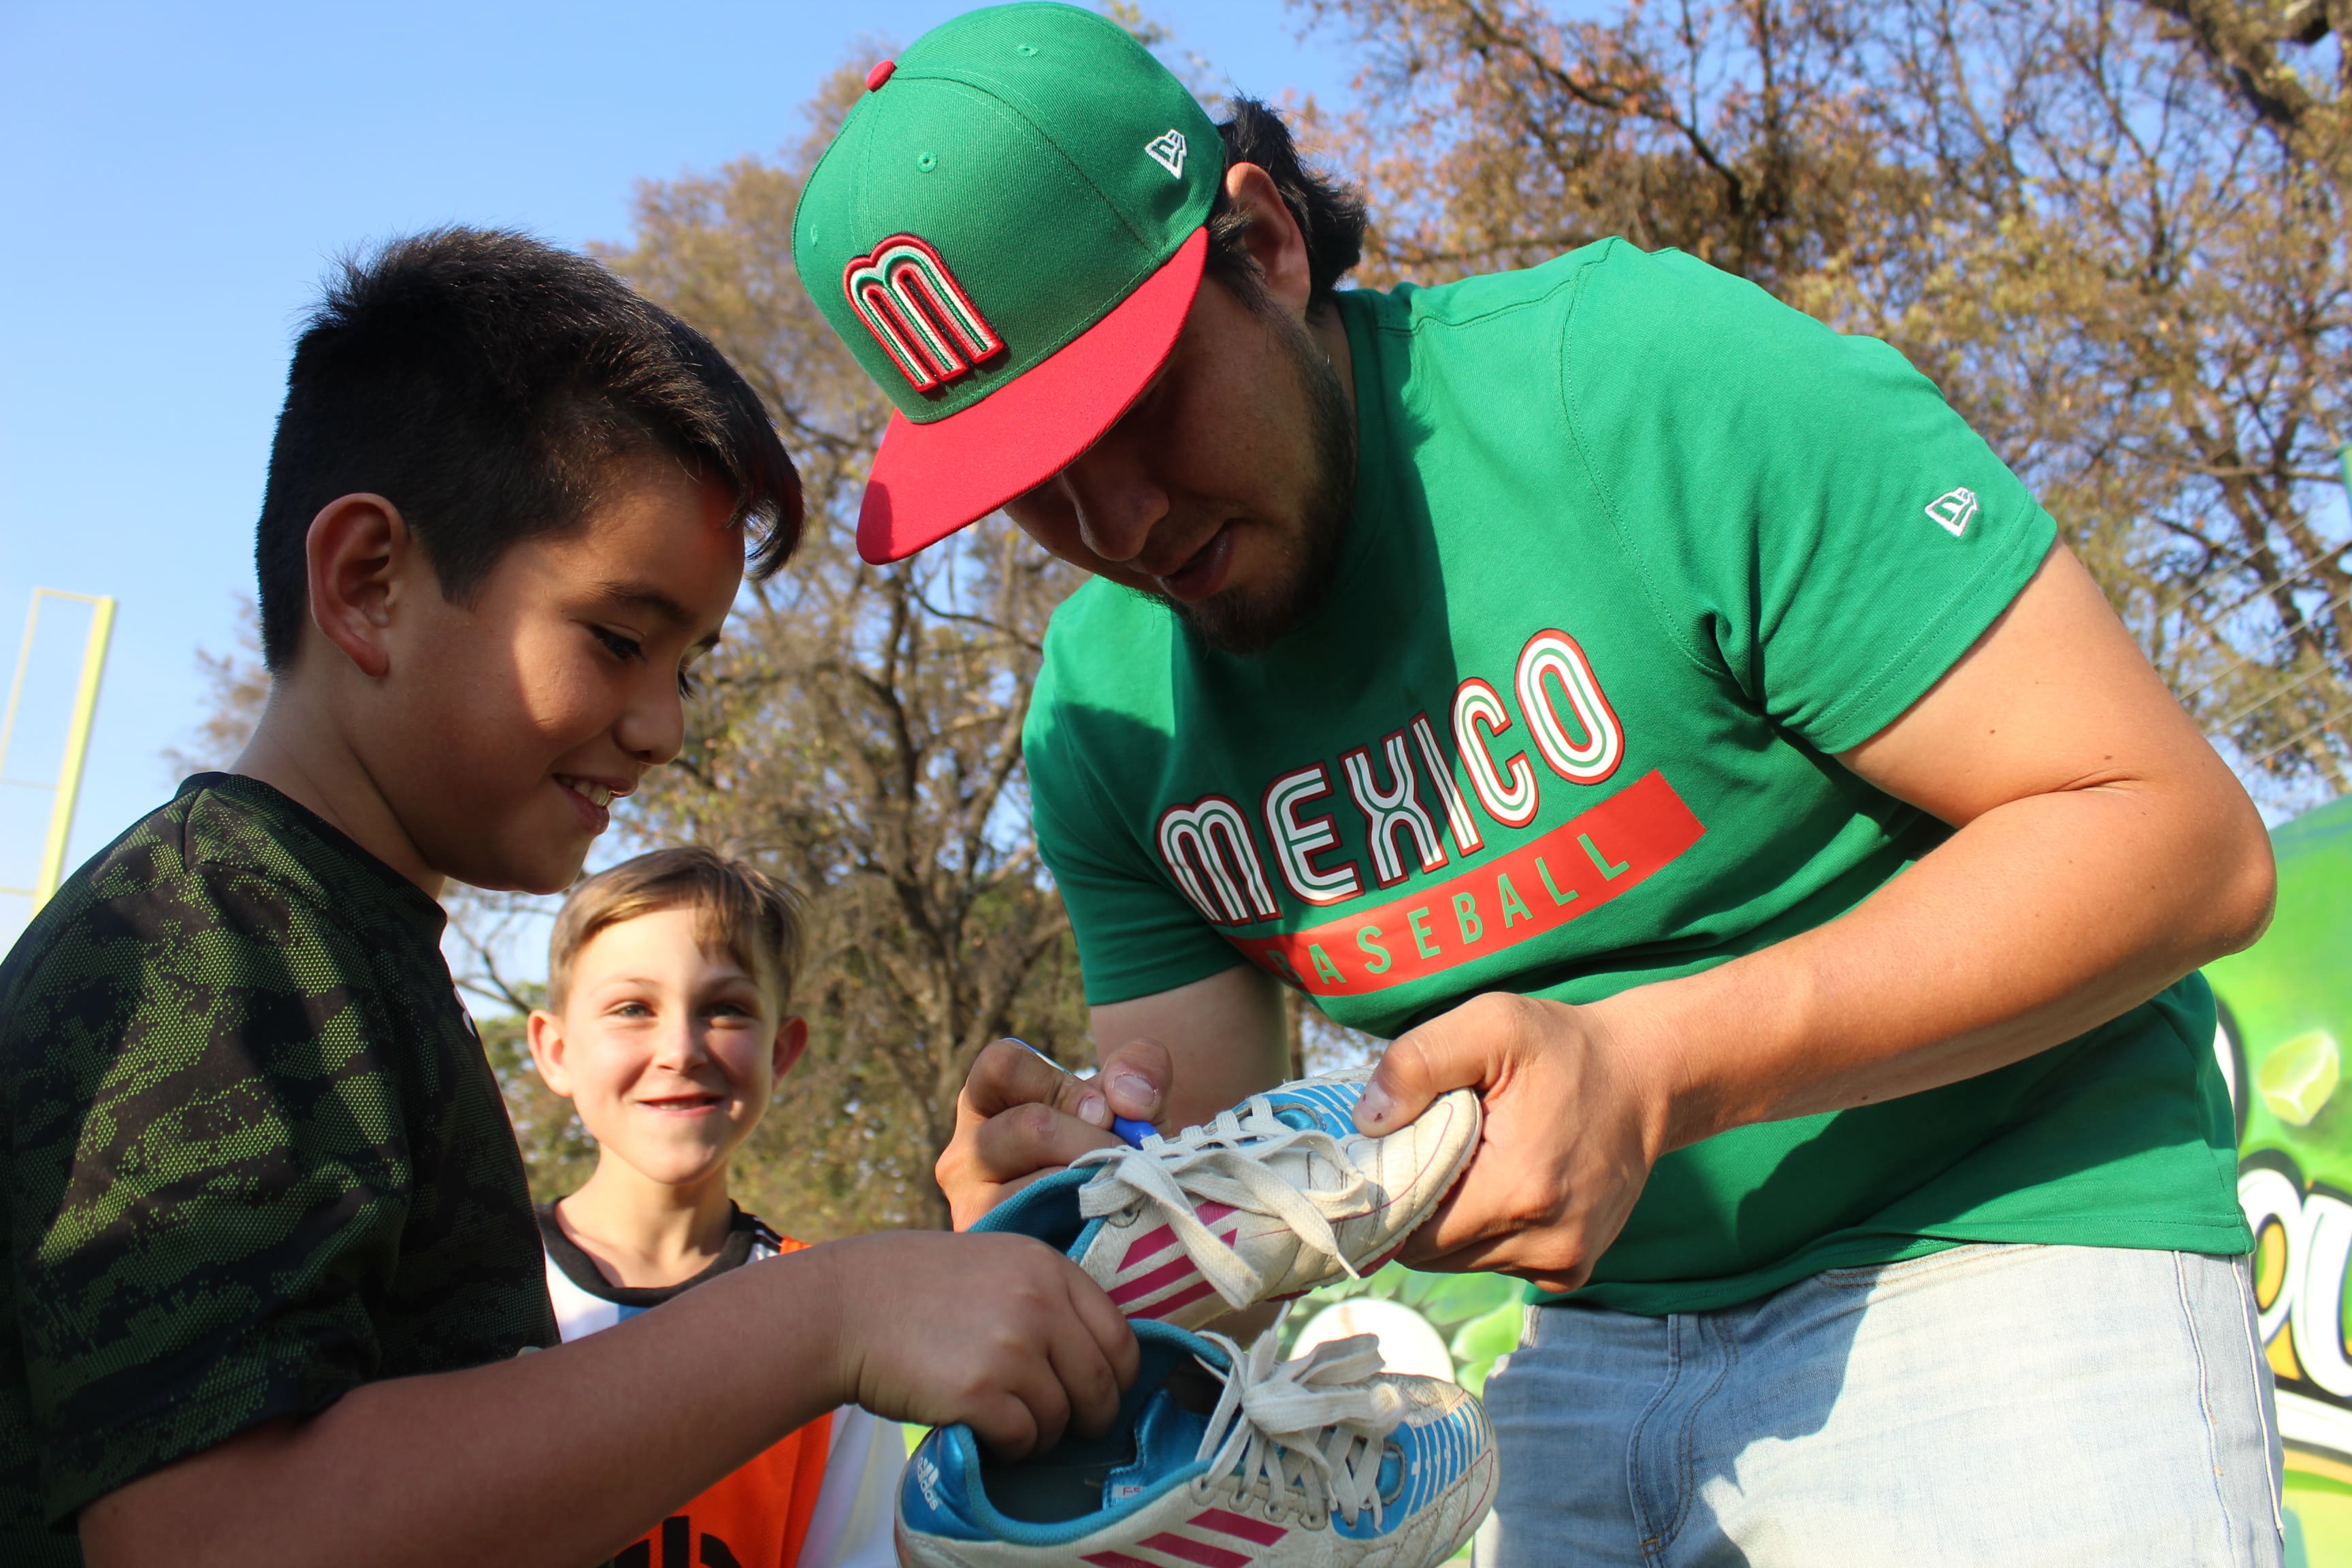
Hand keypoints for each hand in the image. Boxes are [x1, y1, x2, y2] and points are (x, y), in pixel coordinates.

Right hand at [818, 1232, 1138, 1458]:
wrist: (845, 1308)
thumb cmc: (915, 1289)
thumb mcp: (994, 1263)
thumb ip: (1045, 1295)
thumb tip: (1095, 1353)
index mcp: (1047, 1267)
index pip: (1119, 1336)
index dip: (1117, 1376)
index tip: (1102, 1393)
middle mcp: (1038, 1303)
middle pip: (1099, 1384)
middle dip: (1089, 1416)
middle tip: (1067, 1426)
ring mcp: (1010, 1348)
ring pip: (1060, 1417)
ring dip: (1040, 1432)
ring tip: (1008, 1421)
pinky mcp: (979, 1393)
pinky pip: (1023, 1439)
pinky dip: (1010, 1448)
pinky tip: (985, 1432)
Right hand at [934, 1037, 1170, 1229]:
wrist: (1117, 1220)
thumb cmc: (1111, 1145)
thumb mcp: (1130, 1095)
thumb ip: (1140, 1065)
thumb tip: (1128, 1099)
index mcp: (986, 1099)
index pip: (1003, 1065)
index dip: (1062, 1085)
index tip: (1103, 1111)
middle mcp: (965, 1151)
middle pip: (1030, 1125)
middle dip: (1091, 1140)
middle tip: (1116, 1159)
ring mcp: (971, 1203)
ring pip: (1040, 1182)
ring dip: (1094, 1184)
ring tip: (1111, 1191)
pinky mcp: (995, 1249)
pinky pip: (1044, 1231)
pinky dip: (1085, 1223)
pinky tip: (1097, 1223)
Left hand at [1354, 993, 1672, 1292]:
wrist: (1645, 1076)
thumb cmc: (1563, 1048)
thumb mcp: (1490, 1024)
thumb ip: (1417, 1063)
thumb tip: (1368, 1123)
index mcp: (1518, 1189)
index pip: (1410, 1230)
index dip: (1386, 1195)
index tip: (1387, 1156)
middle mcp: (1545, 1241)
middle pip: (1430, 1252)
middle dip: (1415, 1206)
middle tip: (1426, 1150)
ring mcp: (1563, 1262)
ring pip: (1461, 1261)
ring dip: (1450, 1220)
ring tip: (1471, 1162)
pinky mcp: (1572, 1269)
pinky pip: (1498, 1263)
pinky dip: (1484, 1232)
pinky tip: (1503, 1183)